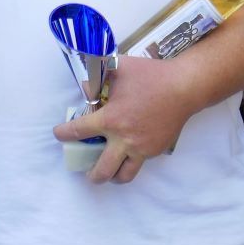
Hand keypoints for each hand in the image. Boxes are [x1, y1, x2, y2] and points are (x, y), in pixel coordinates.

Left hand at [53, 55, 194, 184]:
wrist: (184, 87)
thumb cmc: (150, 75)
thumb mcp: (119, 68)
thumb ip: (98, 77)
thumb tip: (84, 86)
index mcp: (111, 119)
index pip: (79, 131)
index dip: (64, 134)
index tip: (59, 134)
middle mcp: (124, 140)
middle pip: (101, 170)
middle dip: (90, 174)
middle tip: (86, 170)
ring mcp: (142, 148)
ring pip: (123, 175)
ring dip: (112, 176)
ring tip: (108, 171)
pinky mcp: (156, 151)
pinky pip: (139, 162)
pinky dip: (131, 161)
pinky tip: (129, 152)